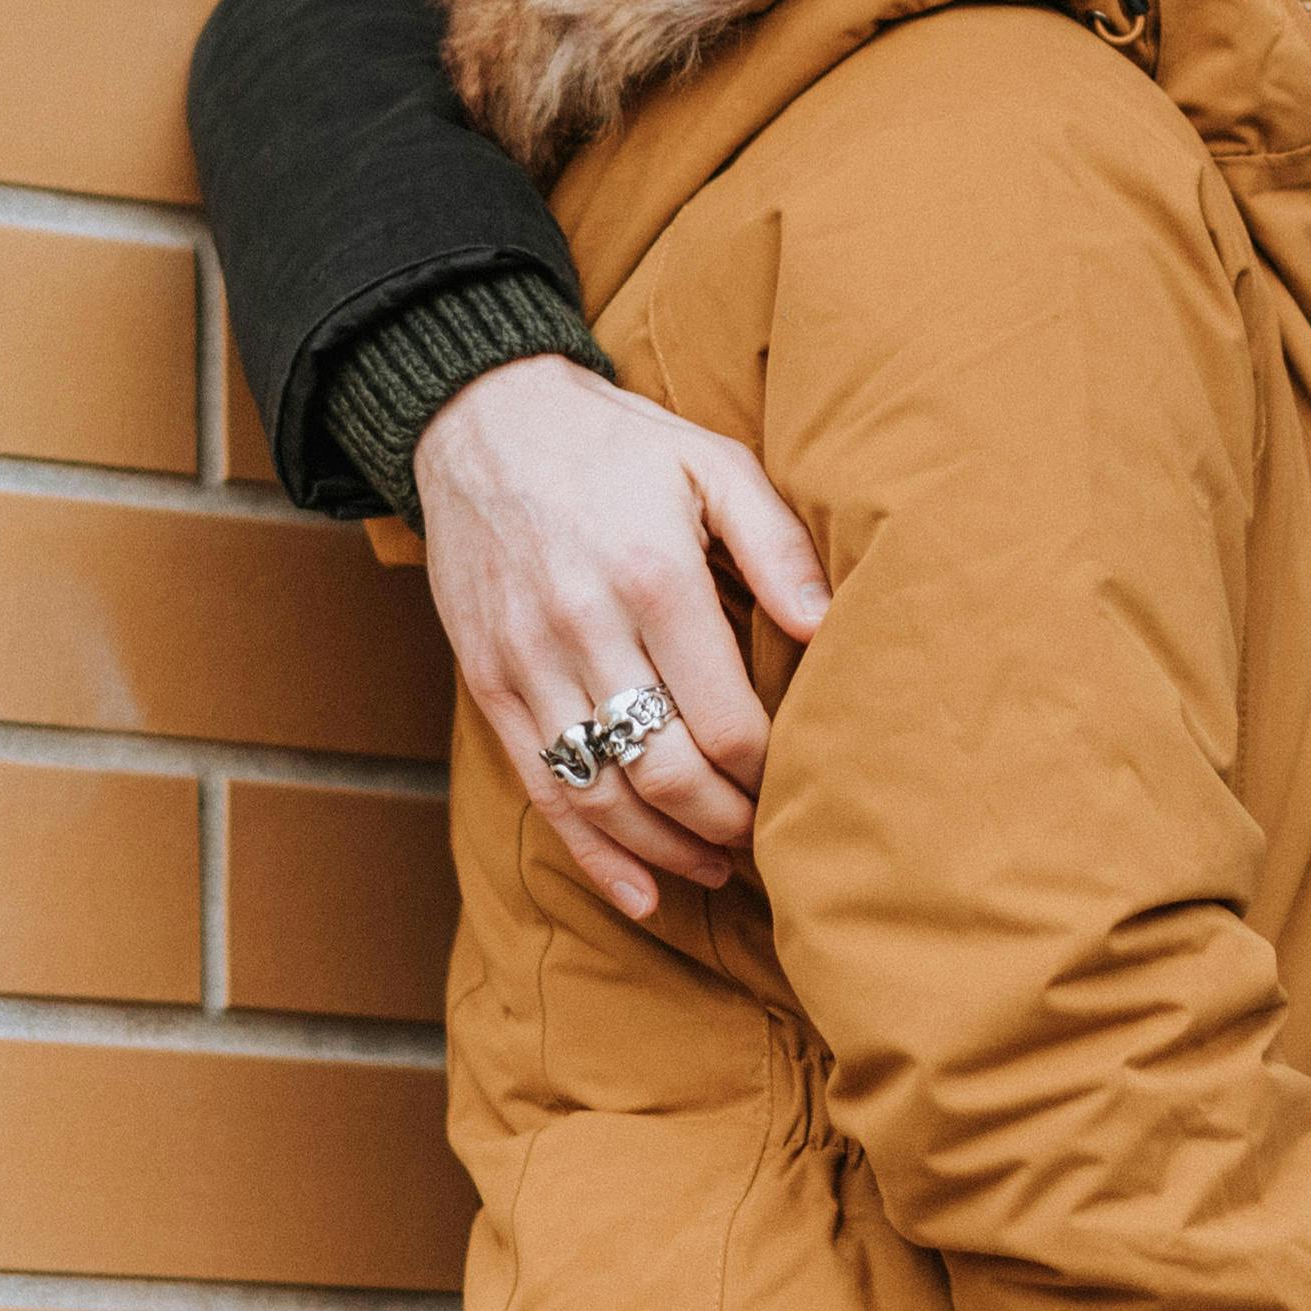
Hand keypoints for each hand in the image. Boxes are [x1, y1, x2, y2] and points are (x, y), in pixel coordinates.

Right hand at [413, 356, 832, 922]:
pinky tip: (640, 890)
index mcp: (652, 575)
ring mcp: (527, 661)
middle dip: (727, 822)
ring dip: (668, 850)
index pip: (724, 719)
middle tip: (768, 835)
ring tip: (720, 866)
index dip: (769, 770)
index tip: (801, 779)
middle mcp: (583, 627)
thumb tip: (829, 628)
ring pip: (603, 795)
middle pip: (666, 772)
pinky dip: (592, 853)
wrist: (482, 420)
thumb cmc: (616, 442)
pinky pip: (541, 788)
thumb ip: (776, 545)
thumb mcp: (711, 462)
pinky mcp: (488, 681)